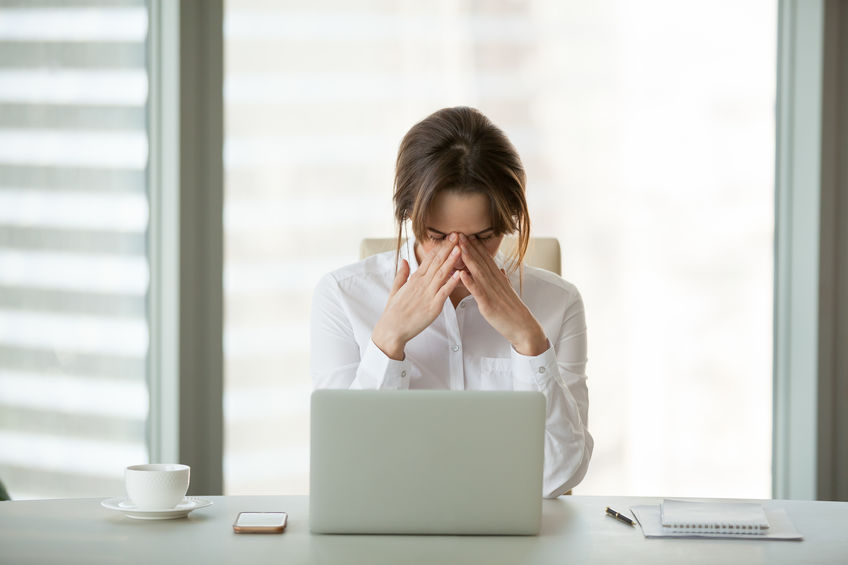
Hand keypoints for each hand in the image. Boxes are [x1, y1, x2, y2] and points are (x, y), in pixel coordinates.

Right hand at [372, 234, 462, 359]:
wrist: (392, 329)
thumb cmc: (393, 312)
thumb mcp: (396, 289)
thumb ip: (402, 274)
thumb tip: (405, 260)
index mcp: (414, 279)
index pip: (429, 259)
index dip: (440, 247)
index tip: (448, 237)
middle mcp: (421, 284)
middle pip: (437, 262)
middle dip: (448, 248)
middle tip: (457, 235)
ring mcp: (428, 294)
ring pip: (442, 274)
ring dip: (452, 260)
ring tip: (460, 248)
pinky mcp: (433, 306)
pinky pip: (444, 292)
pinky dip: (452, 282)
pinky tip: (460, 274)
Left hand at [457, 233, 548, 355]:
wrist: (523, 326)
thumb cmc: (513, 311)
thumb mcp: (508, 291)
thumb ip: (503, 280)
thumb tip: (502, 270)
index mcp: (498, 278)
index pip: (486, 259)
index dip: (476, 246)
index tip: (467, 235)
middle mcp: (495, 282)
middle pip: (481, 261)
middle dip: (469, 247)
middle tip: (459, 233)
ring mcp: (491, 292)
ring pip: (478, 272)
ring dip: (468, 259)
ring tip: (459, 247)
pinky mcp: (488, 304)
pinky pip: (477, 291)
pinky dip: (469, 282)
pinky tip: (461, 274)